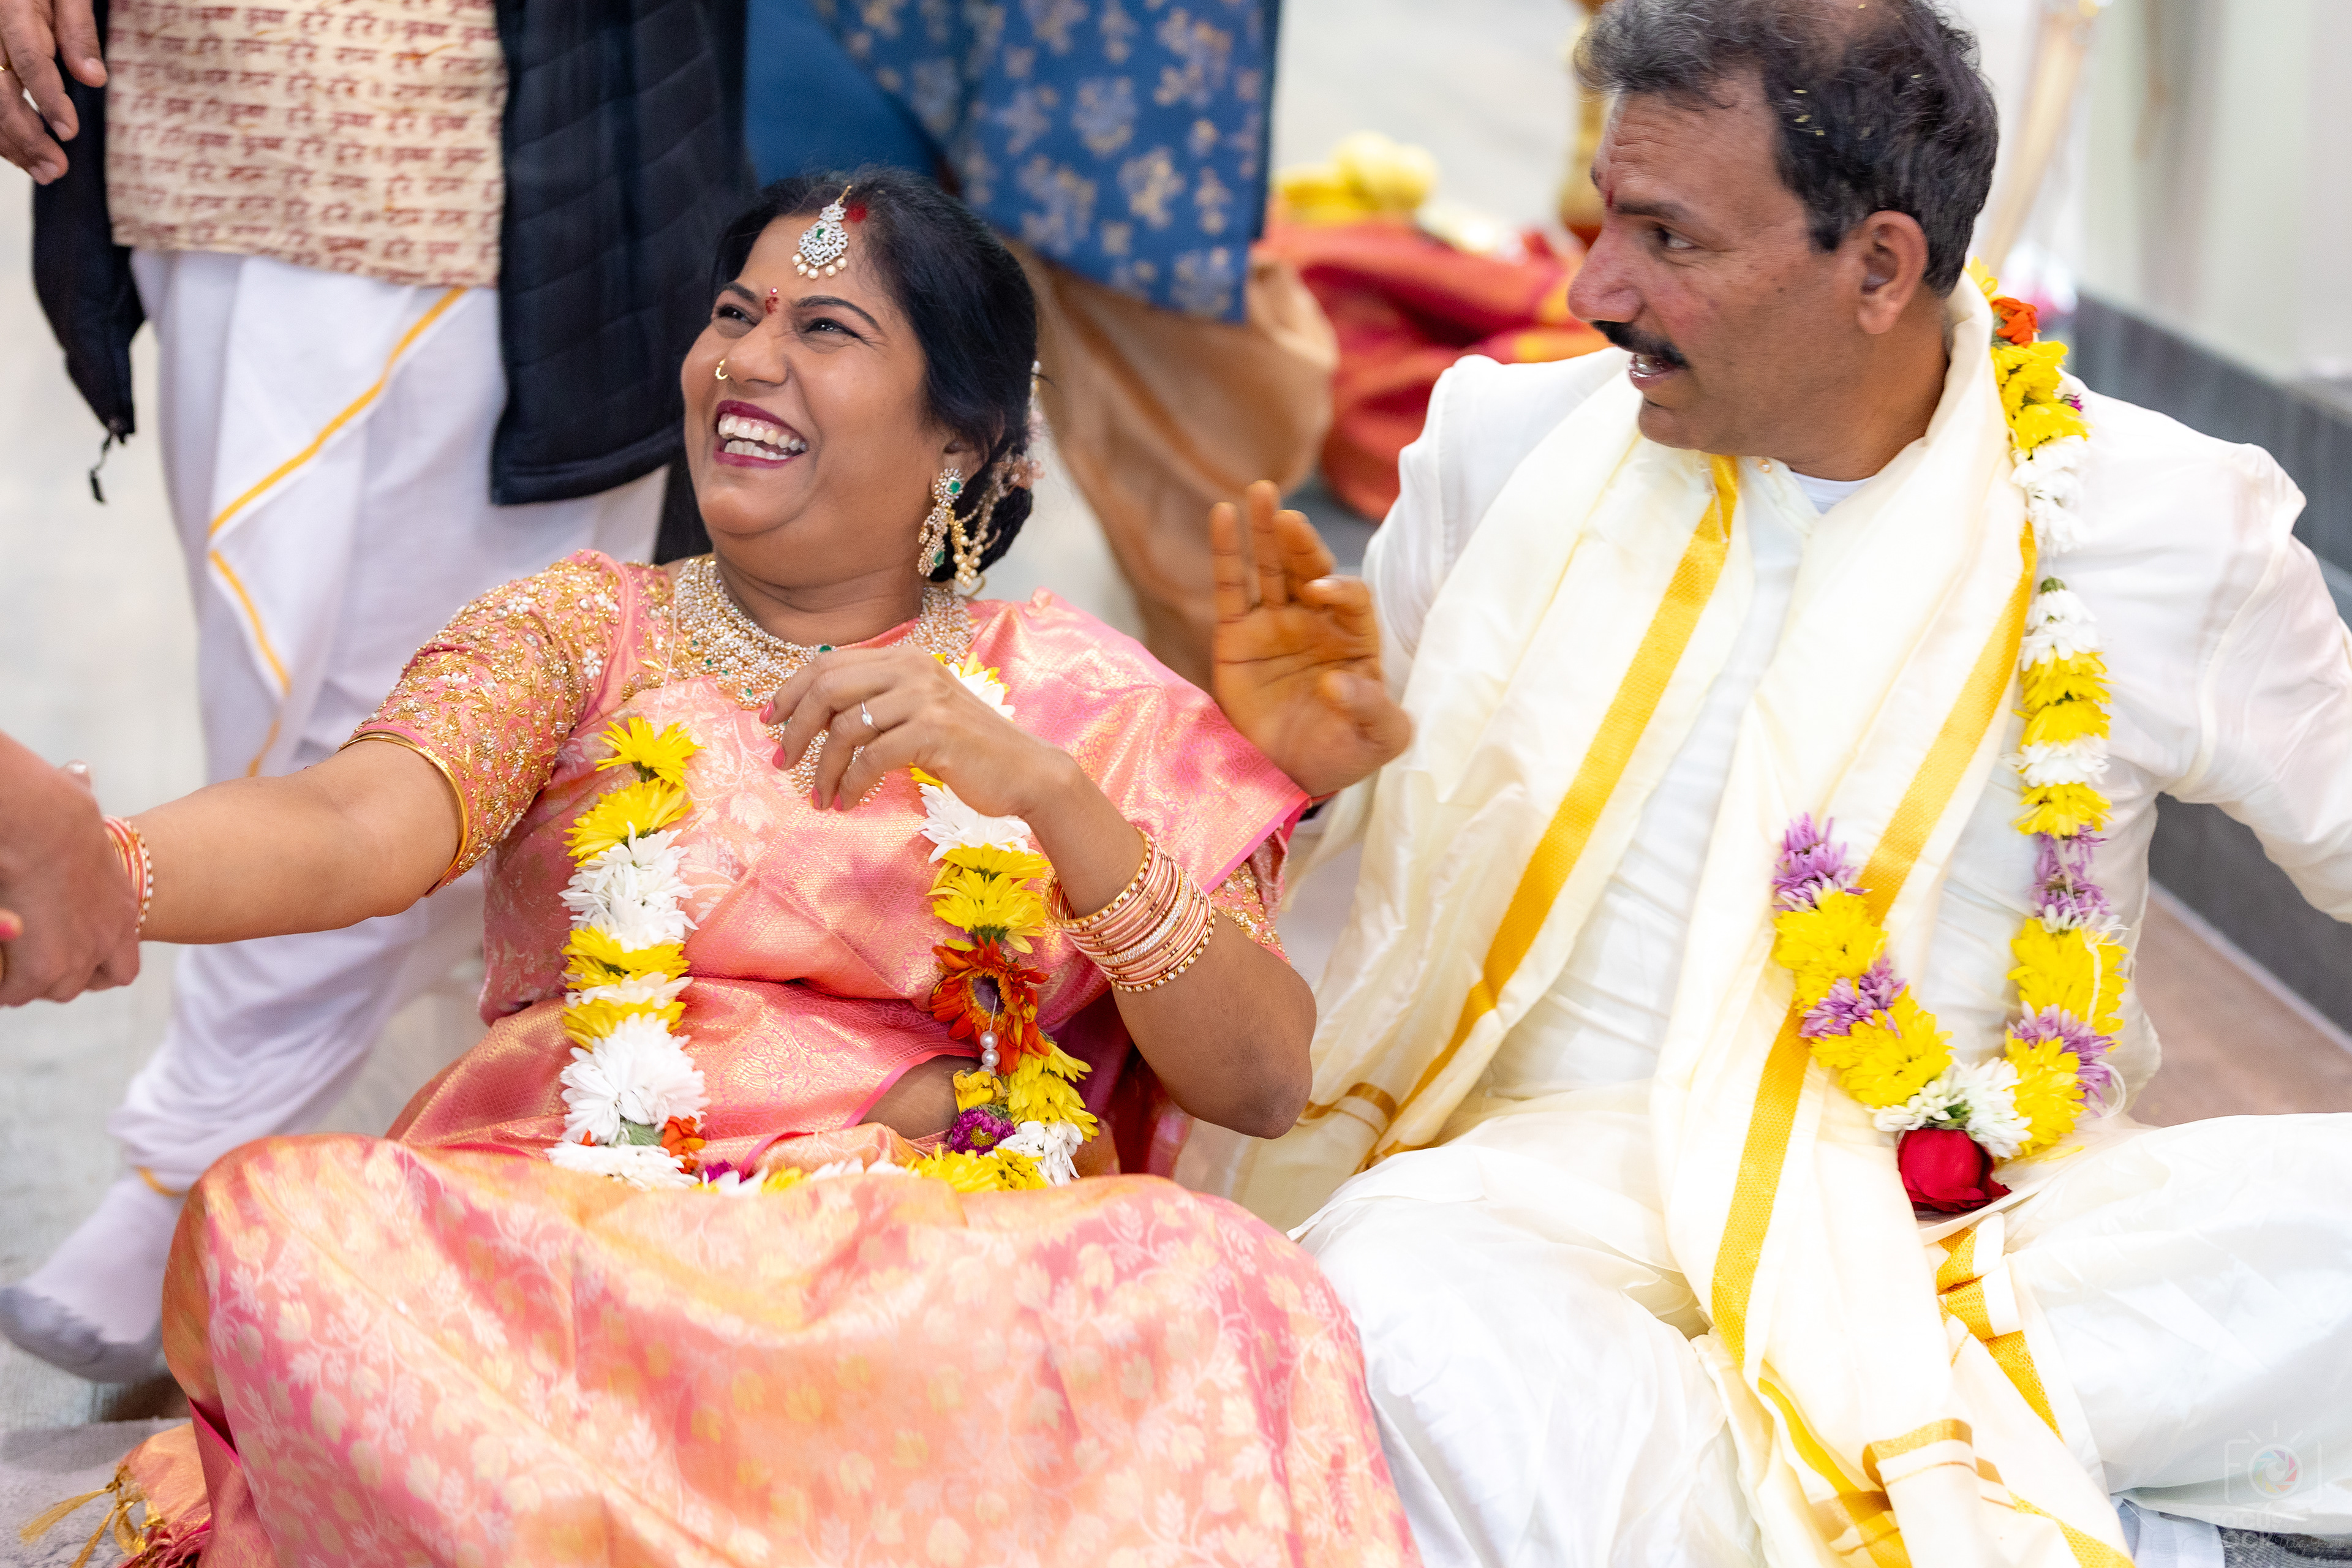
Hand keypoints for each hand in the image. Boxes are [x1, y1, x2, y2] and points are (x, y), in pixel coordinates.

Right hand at [0, 0, 102, 183]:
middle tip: (56, 168)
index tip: (68, 132)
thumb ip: (78, 30)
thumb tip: (94, 78)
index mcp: (11, 7)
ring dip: (9, 141)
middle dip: (25, 134)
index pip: (28, 58)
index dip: (48, 98)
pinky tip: (18, 154)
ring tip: (43, 172)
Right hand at [0, 740, 138, 1003]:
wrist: (46, 827)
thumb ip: (79, 797)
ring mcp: (77, 961)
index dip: (91, 967)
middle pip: (77, 985)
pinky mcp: (43, 971)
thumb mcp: (79, 808)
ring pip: (45, 990)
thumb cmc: (53, 809)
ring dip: (21, 978)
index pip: (120, 969)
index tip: (61, 954)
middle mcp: (107, 943)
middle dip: (49, 975)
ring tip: (4, 954)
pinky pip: (14, 992)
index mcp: (121, 913)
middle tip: (20, 956)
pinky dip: (0, 979)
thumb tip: (78, 771)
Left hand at [764, 645, 1083, 819]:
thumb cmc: (968, 750)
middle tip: (782, 763)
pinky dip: (852, 784)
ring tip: (821, 796)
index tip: (768, 722)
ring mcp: (925, 698)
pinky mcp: (934, 732)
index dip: (790, 691)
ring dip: (823, 768)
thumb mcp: (920, 713)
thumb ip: (879, 703)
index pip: (828, 662)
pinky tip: (849, 802)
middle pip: (827, 688)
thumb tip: (818, 716)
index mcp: (905, 657)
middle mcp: (913, 668)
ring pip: (845, 727)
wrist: (1026, 772)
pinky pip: (871, 757)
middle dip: (795, 730)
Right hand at [1210, 480, 1411, 797]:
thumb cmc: (1343, 753)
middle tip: (1289, 519)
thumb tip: (1336, 684)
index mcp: (1355, 637)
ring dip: (1266, 531)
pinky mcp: (1236, 635)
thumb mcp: (1379, 739)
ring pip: (1270, 568)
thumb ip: (1374, 711)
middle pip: (1309, 569)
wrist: (1289, 777)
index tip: (1318, 593)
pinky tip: (1222, 515)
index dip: (1337, 588)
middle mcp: (1315, 621)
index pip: (1351, 597)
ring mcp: (1274, 624)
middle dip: (1301, 544)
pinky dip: (1225, 552)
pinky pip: (1230, 587)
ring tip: (1262, 492)